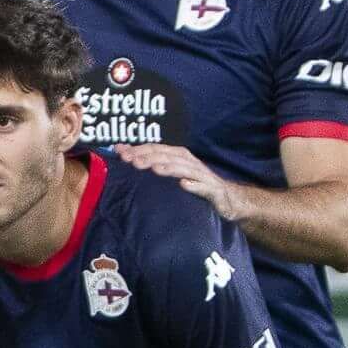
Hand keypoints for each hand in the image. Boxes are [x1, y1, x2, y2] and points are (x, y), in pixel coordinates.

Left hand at [112, 143, 243, 220]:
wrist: (227, 199)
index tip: (120, 153)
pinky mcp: (213, 190)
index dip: (138, 149)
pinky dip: (194, 185)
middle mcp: (189, 162)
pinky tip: (184, 185)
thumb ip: (150, 163)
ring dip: (169, 169)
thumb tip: (122, 154)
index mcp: (177, 156)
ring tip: (155, 170)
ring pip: (184, 169)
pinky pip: (204, 187)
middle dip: (150, 158)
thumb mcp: (171, 172)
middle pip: (167, 157)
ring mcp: (202, 175)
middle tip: (132, 162)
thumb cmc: (193, 184)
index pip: (155, 149)